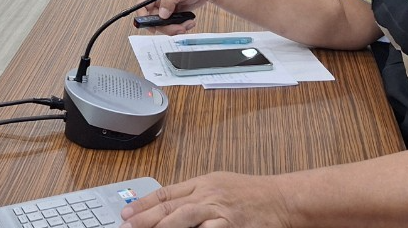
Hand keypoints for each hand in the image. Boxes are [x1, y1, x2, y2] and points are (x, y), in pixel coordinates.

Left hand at [121, 172, 289, 227]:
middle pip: (170, 207)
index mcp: (202, 183)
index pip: (166, 193)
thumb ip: (194, 194)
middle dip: (144, 219)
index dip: (143, 204)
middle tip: (126, 227)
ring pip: (184, 218)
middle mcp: (208, 195)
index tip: (125, 214)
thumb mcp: (219, 185)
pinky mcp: (231, 226)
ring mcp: (219, 212)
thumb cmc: (252, 194)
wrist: (282, 199)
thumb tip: (168, 205)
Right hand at [135, 0, 216, 34]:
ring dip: (175, 28)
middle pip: (154, 19)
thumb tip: (162, 14)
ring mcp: (169, 8)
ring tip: (187, 25)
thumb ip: (170, 0)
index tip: (151, 27)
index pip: (143, 5)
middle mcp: (161, 1)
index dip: (143, 17)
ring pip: (164, 24)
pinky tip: (190, 23)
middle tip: (178, 29)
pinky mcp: (176, 13)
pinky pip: (174, 25)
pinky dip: (181, 27)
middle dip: (165, 27)